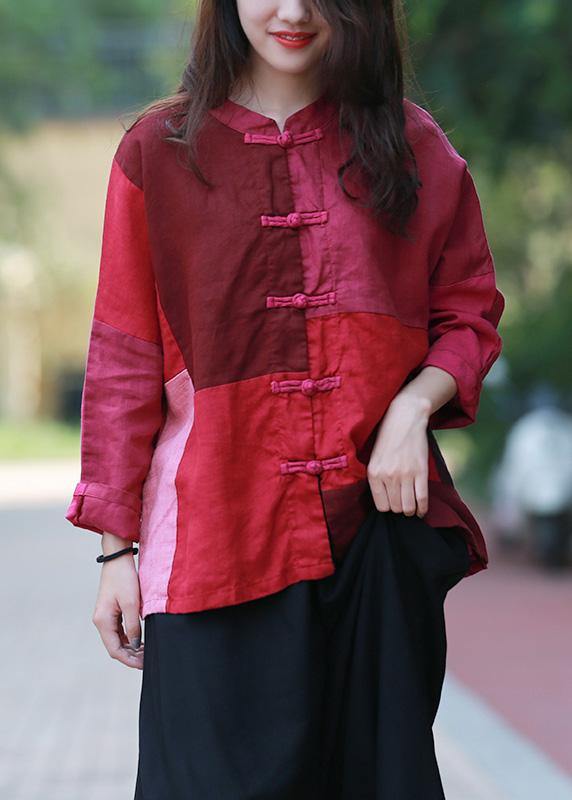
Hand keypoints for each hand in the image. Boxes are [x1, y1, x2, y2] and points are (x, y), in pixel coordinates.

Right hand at [92, 539, 143, 669]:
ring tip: (146, 650)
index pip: (114, 649)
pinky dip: (129, 637)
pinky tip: (140, 639)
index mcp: (102, 621)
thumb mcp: (131, 603)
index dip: (129, 660)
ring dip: (130, 647)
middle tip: (147, 659)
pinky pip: (119, 630)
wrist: (118, 558)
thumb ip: (132, 626)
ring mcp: (105, 616)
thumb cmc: (124, 578)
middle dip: (130, 655)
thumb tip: (134, 645)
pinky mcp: (111, 611)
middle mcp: (100, 620)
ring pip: (117, 640)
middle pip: (114, 646)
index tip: (143, 664)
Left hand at [367, 393, 430, 517]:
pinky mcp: (420, 472)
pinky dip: (423, 508)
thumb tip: (385, 502)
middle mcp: (388, 476)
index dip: (388, 507)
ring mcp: (405, 475)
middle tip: (403, 505)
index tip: (392, 505)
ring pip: (409, 506)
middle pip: (395, 508)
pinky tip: (421, 510)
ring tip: (412, 508)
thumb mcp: (374, 459)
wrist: (404, 420)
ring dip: (411, 511)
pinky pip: (422, 498)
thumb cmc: (388, 439)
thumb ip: (377, 479)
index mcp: (374, 474)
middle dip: (399, 509)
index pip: (381, 506)